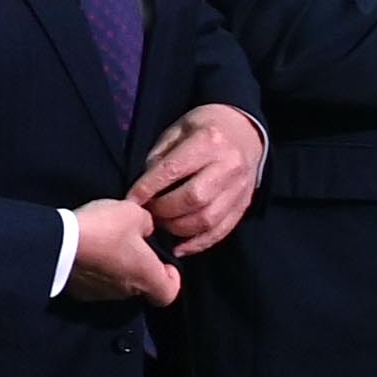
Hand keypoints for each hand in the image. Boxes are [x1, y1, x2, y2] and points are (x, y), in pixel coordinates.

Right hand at [61, 195, 180, 305]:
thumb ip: (147, 223)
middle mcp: (127, 292)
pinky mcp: (81, 293)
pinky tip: (89, 252)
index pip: (170, 293)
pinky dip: (96, 270)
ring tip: (106, 244)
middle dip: (141, 267)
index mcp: (147, 277)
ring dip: (117, 268)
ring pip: (119, 284)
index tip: (164, 262)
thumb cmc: (105, 229)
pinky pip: (96, 282)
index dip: (172, 279)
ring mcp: (102, 295)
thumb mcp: (134, 213)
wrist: (59, 243)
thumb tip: (146, 230)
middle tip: (132, 245)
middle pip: (143, 286)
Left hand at [128, 101, 265, 254]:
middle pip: (193, 198)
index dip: (148, 188)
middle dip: (163, 210)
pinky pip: (220, 231)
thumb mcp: (179, 129)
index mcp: (208, 141)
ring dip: (178, 229)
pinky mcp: (243, 204)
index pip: (173, 170)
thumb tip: (144, 188)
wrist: (246, 131)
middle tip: (147, 213)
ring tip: (162, 225)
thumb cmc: (205, 129)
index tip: (131, 200)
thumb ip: (161, 155)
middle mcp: (227, 165)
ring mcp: (239, 188)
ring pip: (206, 219)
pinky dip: (198, 244)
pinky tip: (179, 247)